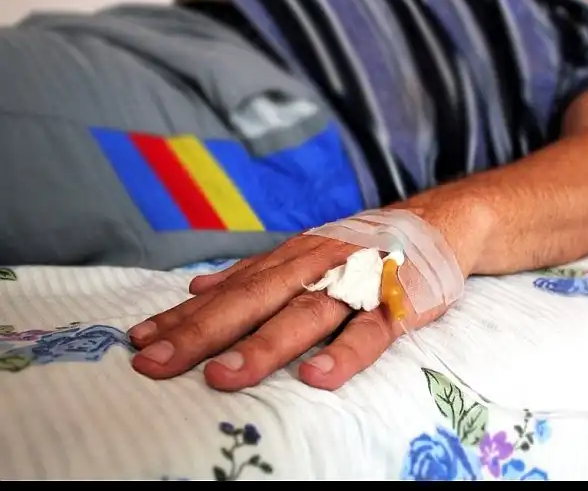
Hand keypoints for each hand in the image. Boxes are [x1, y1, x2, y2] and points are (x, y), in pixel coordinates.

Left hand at [128, 190, 483, 390]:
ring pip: (305, 315)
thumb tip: (196, 288)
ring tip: (222, 376)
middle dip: (203, 333)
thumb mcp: (304, 250)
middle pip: (254, 301)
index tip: (139, 343)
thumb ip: (254, 272)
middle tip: (155, 363)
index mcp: (291, 259)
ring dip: (264, 345)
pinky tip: (317, 378)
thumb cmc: (361, 245)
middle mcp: (316, 267)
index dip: (184, 317)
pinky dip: (345, 353)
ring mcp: (357, 283)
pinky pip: (370, 332)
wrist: (438, 220)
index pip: (229, 290)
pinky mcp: (397, 303)